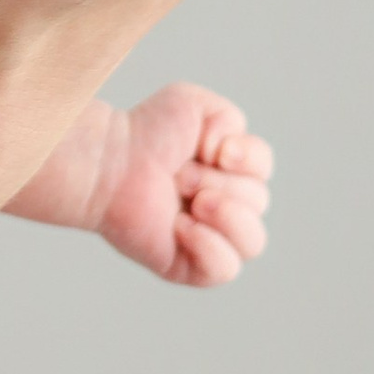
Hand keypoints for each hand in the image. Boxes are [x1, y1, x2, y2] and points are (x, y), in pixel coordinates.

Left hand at [88, 84, 273, 285]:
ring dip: (225, 215)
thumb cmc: (146, 133)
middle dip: (219, 182)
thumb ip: (231, 119)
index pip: (263, 169)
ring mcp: (208, 239)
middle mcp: (223, 206)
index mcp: (228, 172)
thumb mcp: (196, 104)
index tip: (213, 149)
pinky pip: (226, 268)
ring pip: (253, 242)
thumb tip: (232, 158)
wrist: (110, 163)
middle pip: (258, 202)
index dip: (249, 158)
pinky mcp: (189, 266)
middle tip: (179, 175)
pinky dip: (210, 245)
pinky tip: (181, 226)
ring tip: (192, 202)